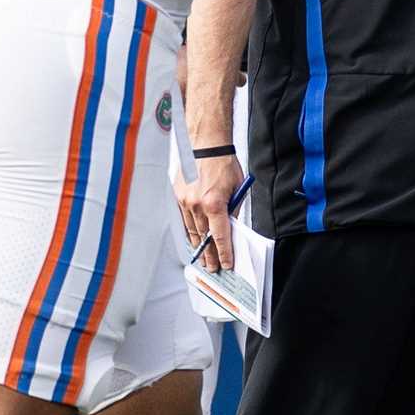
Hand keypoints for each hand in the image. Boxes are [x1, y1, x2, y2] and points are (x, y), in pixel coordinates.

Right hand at [175, 153, 242, 272]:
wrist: (205, 145)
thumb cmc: (223, 163)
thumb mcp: (237, 189)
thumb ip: (232, 210)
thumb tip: (230, 228)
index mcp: (214, 204)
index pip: (220, 237)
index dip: (224, 253)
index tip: (226, 264)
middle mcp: (197, 205)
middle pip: (204, 238)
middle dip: (210, 255)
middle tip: (213, 268)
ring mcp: (185, 202)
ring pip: (192, 230)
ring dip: (199, 245)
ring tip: (203, 257)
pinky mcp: (178, 196)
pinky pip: (184, 219)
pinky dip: (190, 230)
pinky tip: (194, 238)